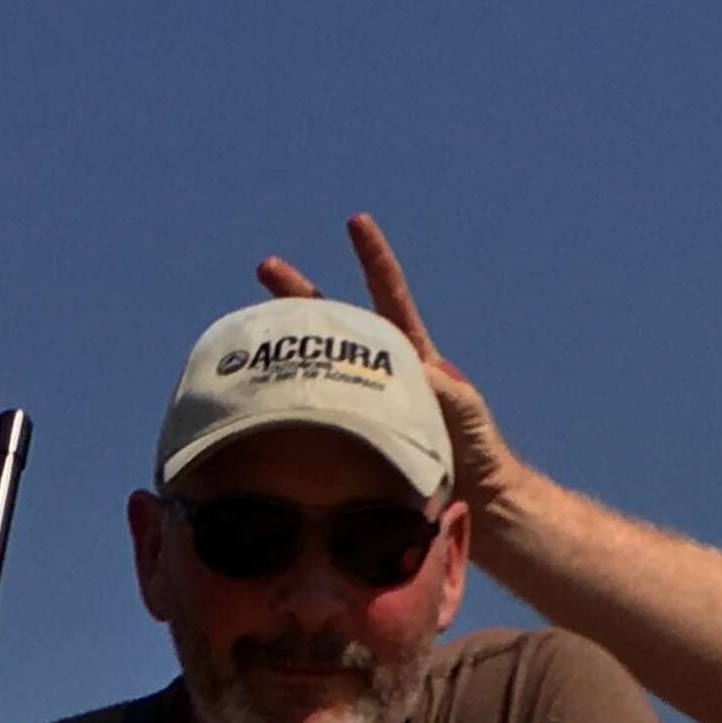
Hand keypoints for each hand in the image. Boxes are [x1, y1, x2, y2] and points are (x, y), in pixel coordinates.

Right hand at [256, 215, 522, 519]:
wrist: (470, 499)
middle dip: (299, 294)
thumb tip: (416, 367)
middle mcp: (377, 374)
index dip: (373, 259)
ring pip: (314, 369)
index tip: (356, 223)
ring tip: (244, 336)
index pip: (388, 296)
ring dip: (281, 353)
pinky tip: (254, 405)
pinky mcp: (348, 440)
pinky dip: (286, 408)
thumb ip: (443, 387)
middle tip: (265, 268)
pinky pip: (314, 419)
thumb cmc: (477, 449)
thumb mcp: (463, 409)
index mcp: (409, 356)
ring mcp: (360, 404)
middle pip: (334, 322)